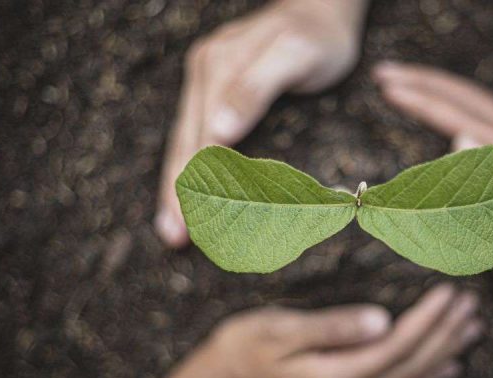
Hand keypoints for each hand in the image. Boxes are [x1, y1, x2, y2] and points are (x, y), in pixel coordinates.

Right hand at [156, 0, 368, 246]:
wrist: (320, 7)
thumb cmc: (317, 36)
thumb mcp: (295, 54)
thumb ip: (257, 88)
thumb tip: (217, 132)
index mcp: (218, 67)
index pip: (199, 138)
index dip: (193, 183)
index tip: (190, 224)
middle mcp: (204, 72)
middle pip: (184, 142)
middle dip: (177, 193)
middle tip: (174, 239)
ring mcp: (205, 77)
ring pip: (184, 139)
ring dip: (176, 185)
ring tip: (172, 228)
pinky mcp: (213, 85)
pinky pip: (195, 131)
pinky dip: (189, 165)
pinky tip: (185, 190)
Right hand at [199, 284, 482, 377]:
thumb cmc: (242, 350)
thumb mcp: (281, 330)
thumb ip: (333, 327)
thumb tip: (383, 320)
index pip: (396, 347)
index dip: (428, 320)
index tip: (450, 292)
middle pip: (410, 367)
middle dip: (444, 335)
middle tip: (472, 306)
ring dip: (443, 355)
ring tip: (471, 331)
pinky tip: (446, 369)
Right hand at [373, 62, 492, 313]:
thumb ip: (489, 203)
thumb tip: (460, 140)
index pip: (468, 120)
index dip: (426, 103)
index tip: (389, 90)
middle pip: (473, 98)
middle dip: (426, 81)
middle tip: (383, 72)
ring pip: (478, 104)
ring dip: (438, 89)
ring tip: (400, 83)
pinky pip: (484, 119)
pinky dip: (453, 106)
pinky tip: (435, 106)